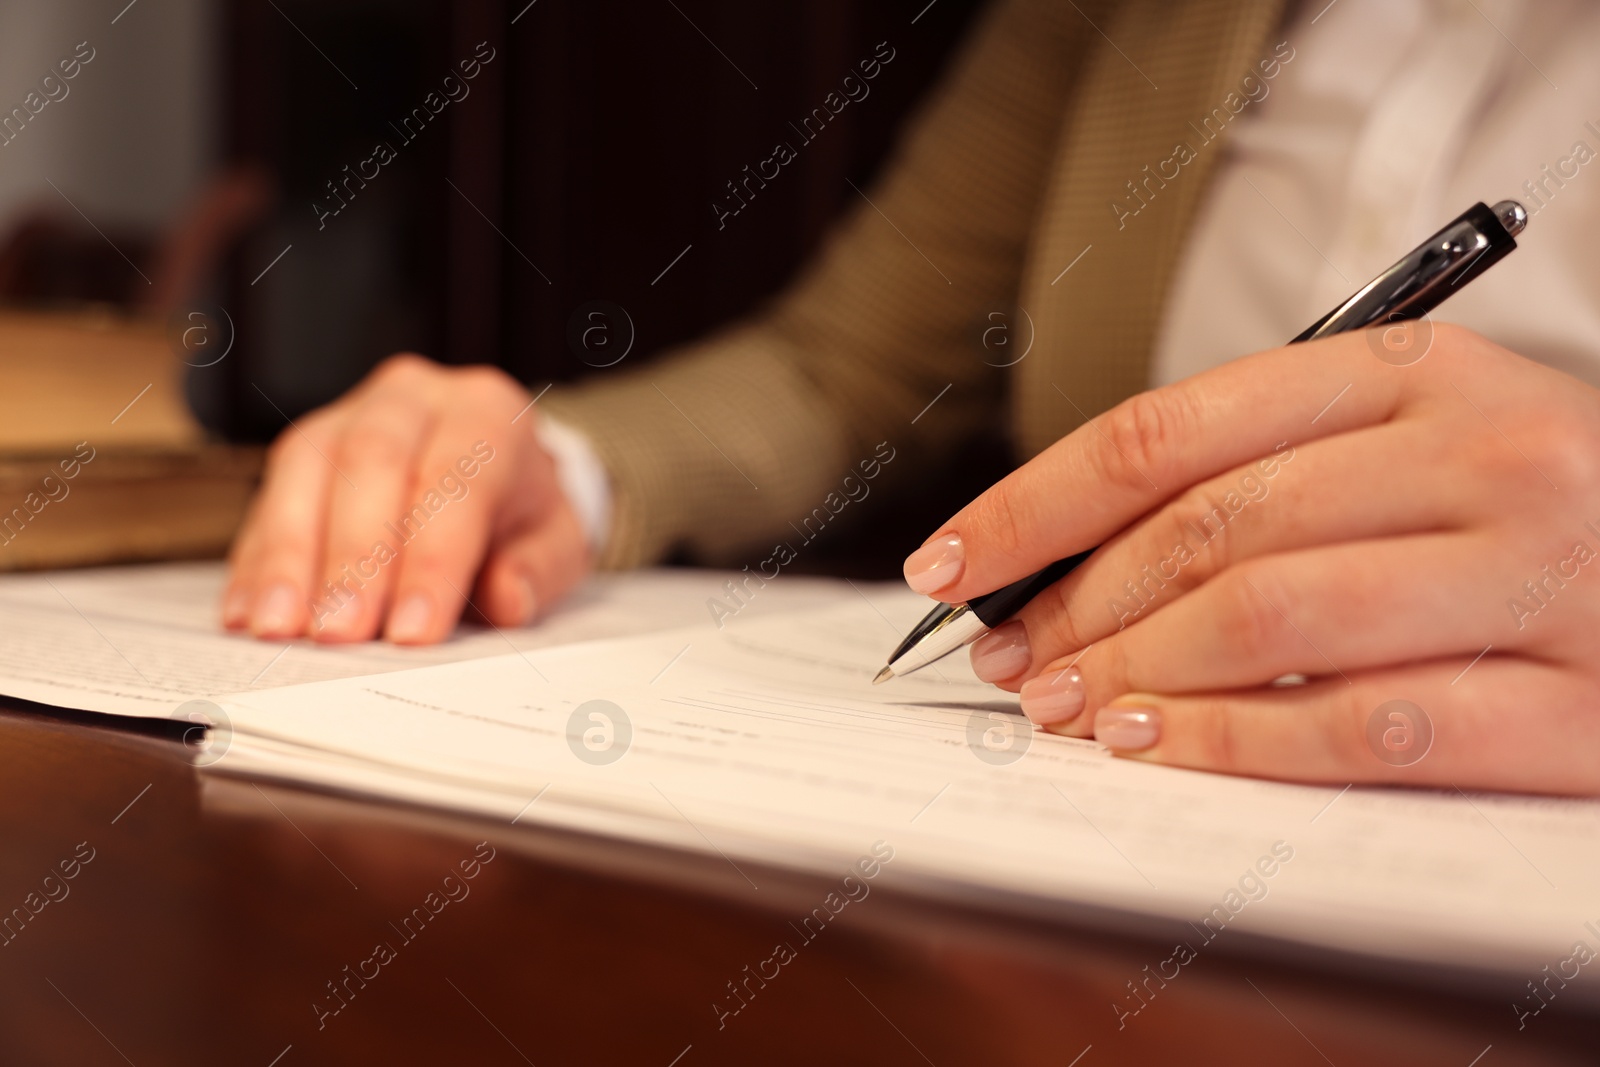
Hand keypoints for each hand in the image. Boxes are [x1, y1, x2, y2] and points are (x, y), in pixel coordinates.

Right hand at [224, 354, 590, 643]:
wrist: (492, 467)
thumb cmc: (521, 511)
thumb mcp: (557, 540)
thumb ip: (539, 569)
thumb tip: (507, 598)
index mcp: (486, 411)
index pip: (456, 481)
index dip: (431, 560)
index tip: (413, 632)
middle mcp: (412, 397)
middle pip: (371, 462)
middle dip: (352, 557)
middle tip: (338, 634)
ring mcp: (347, 413)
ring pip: (306, 468)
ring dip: (288, 557)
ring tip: (279, 628)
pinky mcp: (301, 448)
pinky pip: (267, 495)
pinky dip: (256, 560)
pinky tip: (248, 613)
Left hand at [903, 324, 1599, 793]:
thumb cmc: (1532, 509)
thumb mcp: (1412, 443)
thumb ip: (1262, 474)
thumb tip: (1066, 555)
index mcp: (1415, 374)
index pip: (1167, 431)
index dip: (1035, 502)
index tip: (950, 562)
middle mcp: (1481, 455)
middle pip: (1208, 527)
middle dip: (1074, 601)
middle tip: (1003, 655)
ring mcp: (1536, 575)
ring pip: (1273, 618)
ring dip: (1136, 670)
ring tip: (1060, 704)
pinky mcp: (1576, 704)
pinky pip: (1366, 727)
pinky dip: (1236, 742)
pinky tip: (1157, 746)